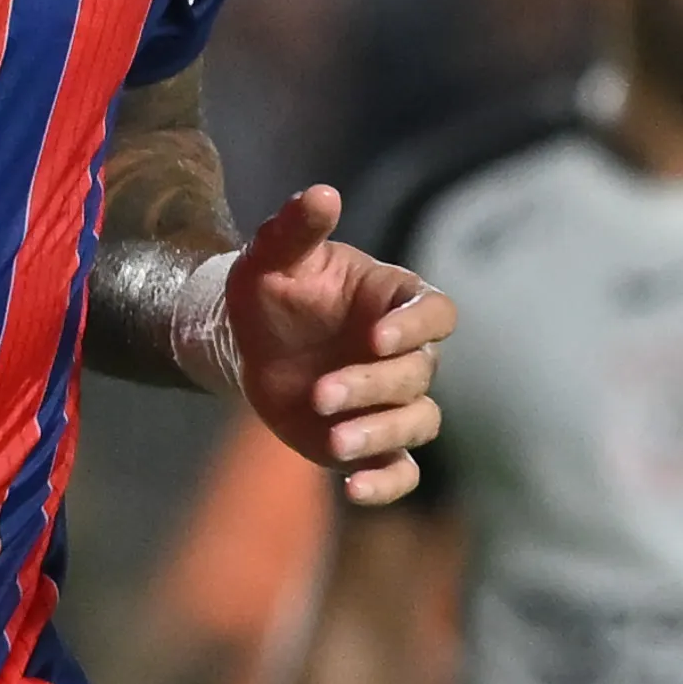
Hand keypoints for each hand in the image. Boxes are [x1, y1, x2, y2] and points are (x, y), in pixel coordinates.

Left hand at [231, 186, 451, 504]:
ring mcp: (390, 401)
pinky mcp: (372, 443)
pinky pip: (401, 470)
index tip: (377, 338)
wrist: (247, 338)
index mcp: (394, 301)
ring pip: (417, 423)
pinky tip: (353, 490)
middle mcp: (404, 352)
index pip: (435, 313)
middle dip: (374, 387)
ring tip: (334, 441)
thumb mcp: (273, 255)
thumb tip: (322, 194)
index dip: (415, 328)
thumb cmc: (270, 288)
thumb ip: (296, 228)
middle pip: (418, 374)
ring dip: (381, 435)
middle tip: (321, 395)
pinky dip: (386, 484)